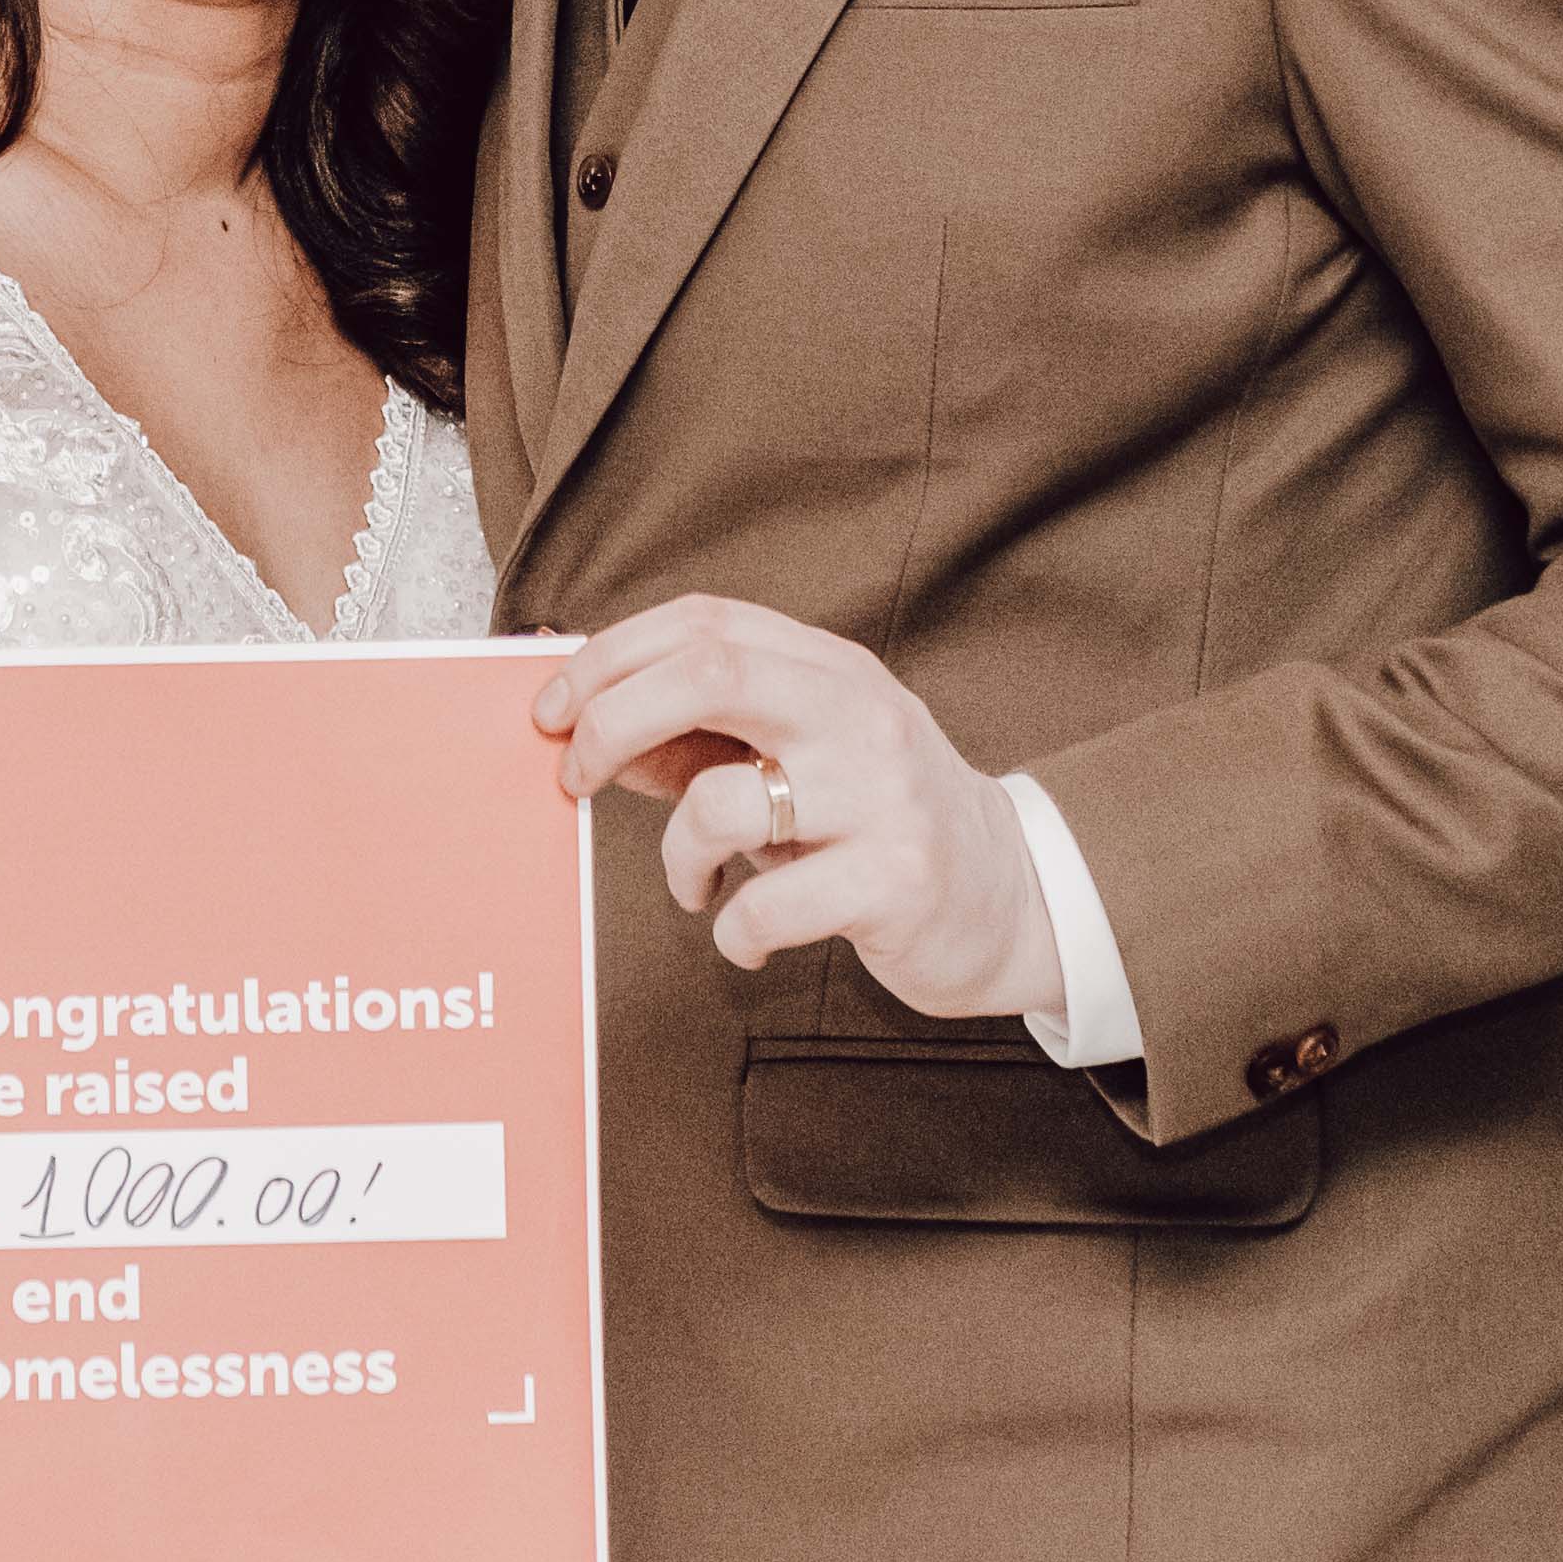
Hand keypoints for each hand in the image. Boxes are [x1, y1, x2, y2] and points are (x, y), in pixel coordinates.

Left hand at [536, 595, 1063, 1034]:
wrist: (1010, 896)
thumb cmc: (872, 821)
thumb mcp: (793, 757)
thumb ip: (696, 737)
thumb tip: (579, 724)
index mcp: (828, 669)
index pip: (703, 622)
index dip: (609, 656)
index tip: (552, 711)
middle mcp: (860, 715)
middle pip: (708, 673)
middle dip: (612, 721)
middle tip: (574, 778)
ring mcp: (883, 796)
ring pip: (723, 802)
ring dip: (676, 857)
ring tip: (697, 883)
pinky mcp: (897, 880)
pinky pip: (767, 905)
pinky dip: (732, 933)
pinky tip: (748, 938)